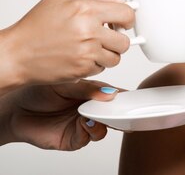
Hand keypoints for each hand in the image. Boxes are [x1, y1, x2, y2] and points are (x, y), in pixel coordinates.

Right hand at [0, 0, 134, 91]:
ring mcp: (86, 51)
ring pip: (116, 56)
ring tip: (92, 48)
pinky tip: (81, 57)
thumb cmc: (36, 25)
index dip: (126, 18)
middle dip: (118, 38)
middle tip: (105, 37)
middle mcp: (88, 30)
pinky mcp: (82, 68)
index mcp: (85, 8)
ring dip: (107, 53)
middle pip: (125, 39)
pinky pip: (103, 68)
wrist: (15, 54)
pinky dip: (95, 64)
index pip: (127, 13)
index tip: (121, 22)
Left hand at [0, 79, 121, 149]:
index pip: (115, 96)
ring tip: (97, 115)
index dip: (125, 98)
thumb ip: (88, 88)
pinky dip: (89, 131)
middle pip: (113, 114)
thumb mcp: (67, 83)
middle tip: (119, 108)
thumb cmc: (38, 91)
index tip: (133, 98)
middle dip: (119, 113)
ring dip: (104, 123)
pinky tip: (85, 122)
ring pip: (103, 128)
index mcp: (93, 93)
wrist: (15, 108)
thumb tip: (110, 93)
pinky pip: (87, 138)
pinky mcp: (72, 138)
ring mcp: (82, 124)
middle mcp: (90, 109)